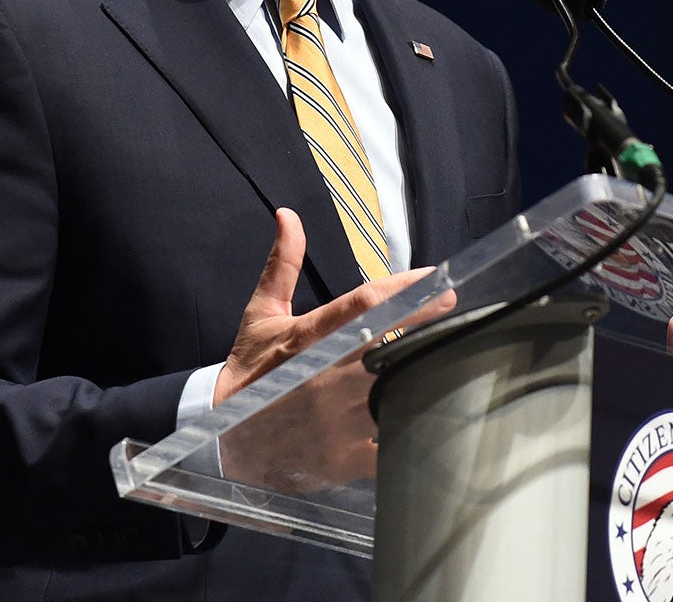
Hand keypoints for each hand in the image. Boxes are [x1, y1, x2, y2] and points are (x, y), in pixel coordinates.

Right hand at [215, 209, 455, 491]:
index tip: (436, 280)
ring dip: (421, 374)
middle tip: (453, 312)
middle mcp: (324, 377)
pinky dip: (409, 424)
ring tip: (451, 357)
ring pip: (394, 393)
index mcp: (308, 338)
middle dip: (425, 329)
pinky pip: (389, 441)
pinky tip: (428, 409)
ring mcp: (335, 421)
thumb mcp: (261, 315)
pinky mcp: (342, 458)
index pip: (364, 306)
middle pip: (390, 348)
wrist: (220, 440)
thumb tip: (288, 215)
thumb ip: (282, 265)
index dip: (405, 291)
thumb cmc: (250, 370)